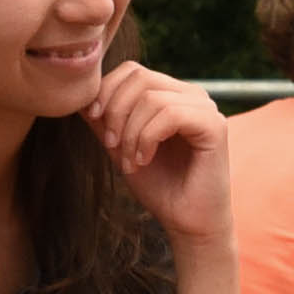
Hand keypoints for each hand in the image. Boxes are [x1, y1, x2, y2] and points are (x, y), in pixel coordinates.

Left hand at [85, 63, 231, 245]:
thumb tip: (79, 97)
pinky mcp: (215, 126)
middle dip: (115, 111)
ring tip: (131, 162)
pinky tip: (145, 160)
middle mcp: (191, 95)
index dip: (106, 91)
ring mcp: (205, 108)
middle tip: (111, 145)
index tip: (94, 122)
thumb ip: (105, 121)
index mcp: (172, 94)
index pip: (132, 71)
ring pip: (151, 98)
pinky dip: (148, 138)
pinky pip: (170, 115)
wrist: (187, 222)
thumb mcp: (122, 148)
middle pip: (140, 77)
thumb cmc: (159, 187)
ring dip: (131, 133)